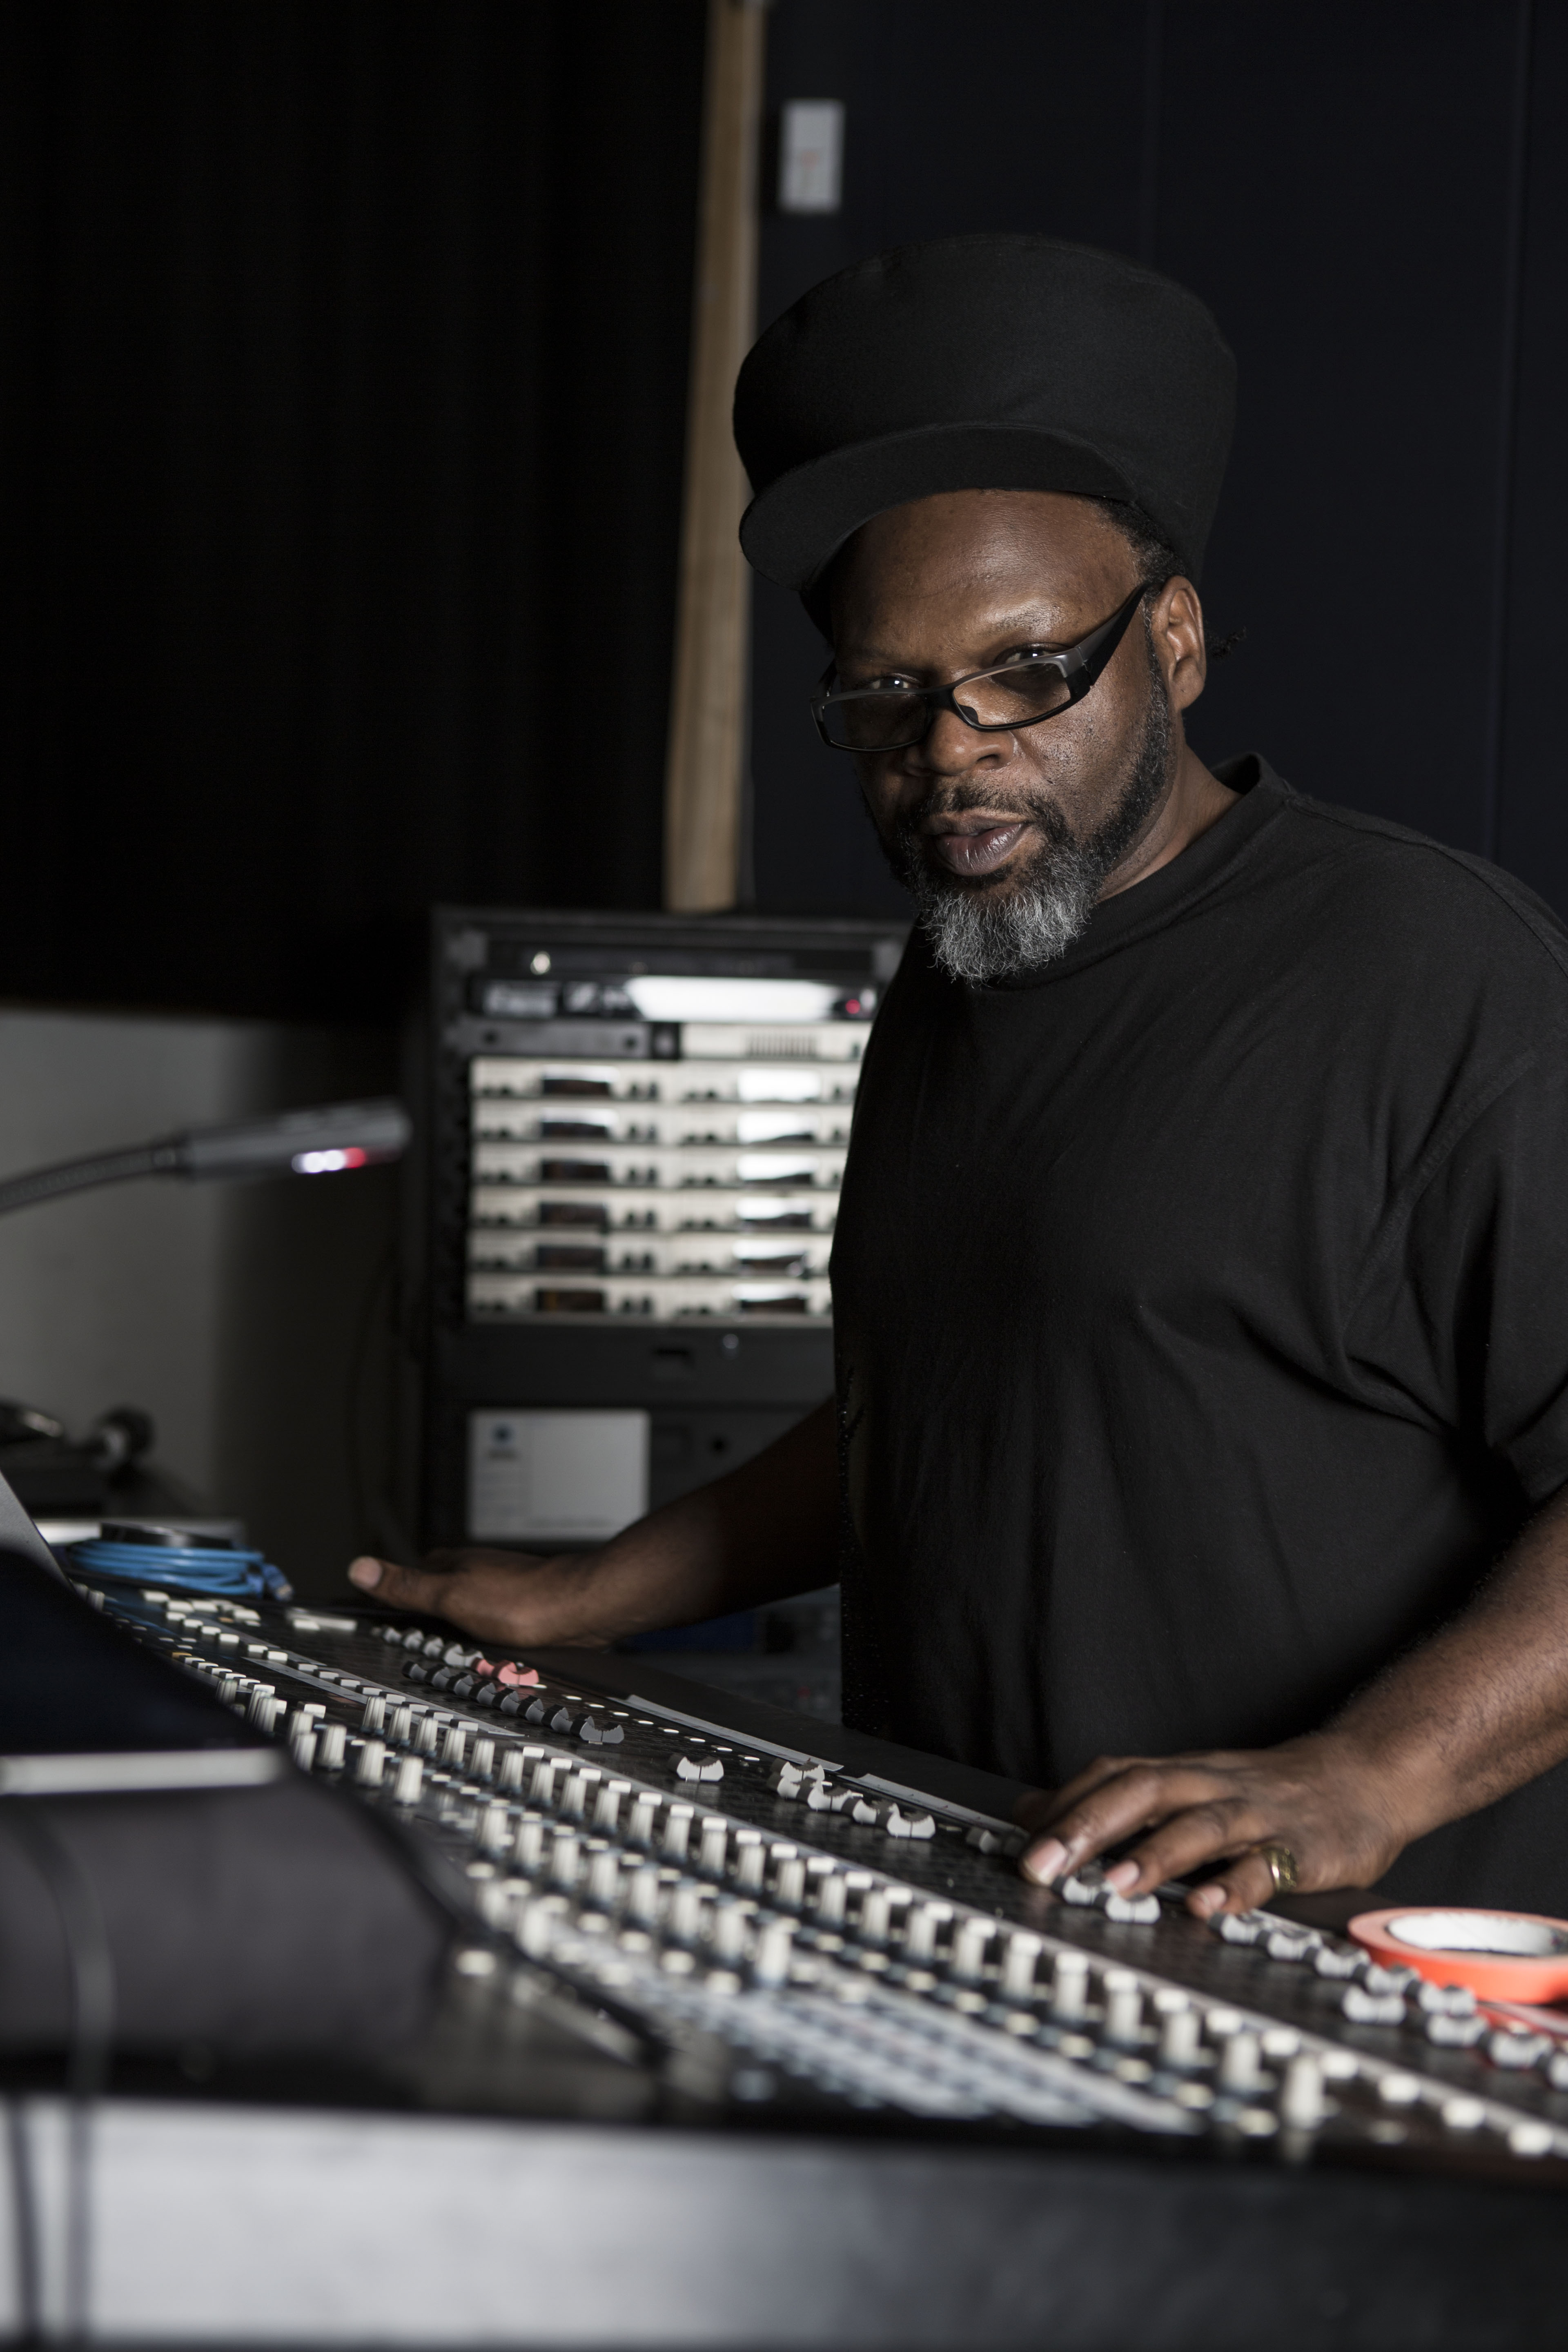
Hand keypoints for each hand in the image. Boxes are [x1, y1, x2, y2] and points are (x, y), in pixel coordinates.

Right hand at [346, 1545, 607, 1649]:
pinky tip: (478, 1654)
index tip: (370, 1611)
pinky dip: (474, 1640)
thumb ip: (406, 1585)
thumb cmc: (523, 1601)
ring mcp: (497, 1590)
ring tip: (438, 1652)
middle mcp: (474, 1572)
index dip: (388, 1593)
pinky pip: (484, 1626)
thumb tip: (360, 1567)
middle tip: (402, 1638)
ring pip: (460, 1610)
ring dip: (448, 1630)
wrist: (581, 1610)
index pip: (406, 1574)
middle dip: (418, 1615)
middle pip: (433, 1592)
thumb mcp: (450, 1596)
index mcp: (452, 1565)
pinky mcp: (518, 1610)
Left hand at [1013, 1733, 1412, 1918]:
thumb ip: (1114, 1799)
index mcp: (1182, 1774)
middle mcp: (1212, 1787)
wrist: (1364, 1776)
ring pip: (1202, 1824)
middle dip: (1089, 1826)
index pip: (1113, 1776)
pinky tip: (1209, 1906)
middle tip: (1044, 1865)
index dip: (1065, 1806)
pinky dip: (1237, 1885)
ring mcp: (1258, 1816)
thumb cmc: (1264, 1790)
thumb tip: (1029, 1812)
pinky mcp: (1302, 1849)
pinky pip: (1268, 1867)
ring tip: (1116, 1884)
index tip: (1020, 1844)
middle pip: (1144, 1791)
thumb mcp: (1187, 1785)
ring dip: (1156, 1854)